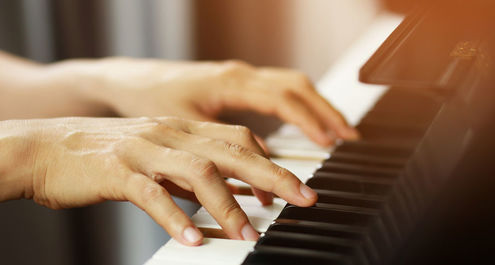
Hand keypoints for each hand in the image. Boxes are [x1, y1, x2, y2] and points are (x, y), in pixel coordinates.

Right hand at [0, 117, 317, 245]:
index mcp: (184, 129)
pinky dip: (176, 218)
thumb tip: (234, 195)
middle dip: (273, 176)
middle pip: (232, 151)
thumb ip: (195, 174)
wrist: (48, 148)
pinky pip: (152, 195)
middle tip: (302, 198)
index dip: (270, 163)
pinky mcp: (116, 172)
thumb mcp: (160, 158)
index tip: (293, 189)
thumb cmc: (109, 157)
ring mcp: (144, 150)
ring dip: (228, 205)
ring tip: (248, 234)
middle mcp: (170, 134)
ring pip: (197, 172)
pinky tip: (194, 240)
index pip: (240, 139)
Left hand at [65, 58, 358, 145]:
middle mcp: (241, 74)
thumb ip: (219, 146)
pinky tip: (309, 123)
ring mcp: (242, 75)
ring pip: (293, 84)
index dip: (308, 120)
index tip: (328, 141)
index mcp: (230, 81)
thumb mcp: (183, 127)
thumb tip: (255, 167)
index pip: (282, 98)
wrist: (130, 80)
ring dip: (318, 106)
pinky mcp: (240, 83)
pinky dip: (301, 105)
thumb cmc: (150, 100)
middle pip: (297, 86)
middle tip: (350, 137)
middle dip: (326, 112)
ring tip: (339, 132)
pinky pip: (281, 89)